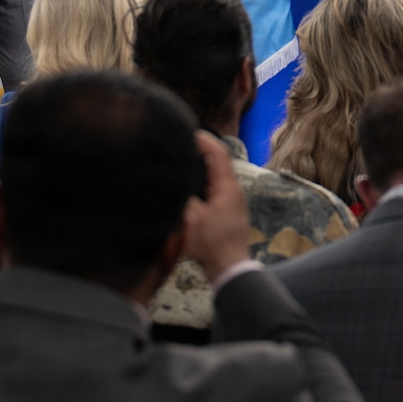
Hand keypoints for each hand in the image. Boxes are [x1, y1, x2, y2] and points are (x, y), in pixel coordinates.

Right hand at [183, 130, 249, 282]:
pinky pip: (212, 191)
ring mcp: (231, 203)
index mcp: (228, 187)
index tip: (186, 132)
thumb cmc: (212, 244)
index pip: (218, 152)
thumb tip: (169, 180)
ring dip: (199, 170)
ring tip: (179, 166)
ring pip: (214, 177)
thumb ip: (181, 195)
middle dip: (198, 152)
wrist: (229, 270)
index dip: (203, 139)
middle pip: (216, 162)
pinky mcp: (226, 214)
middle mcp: (232, 191)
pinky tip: (186, 191)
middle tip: (179, 147)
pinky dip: (200, 185)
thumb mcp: (191, 217)